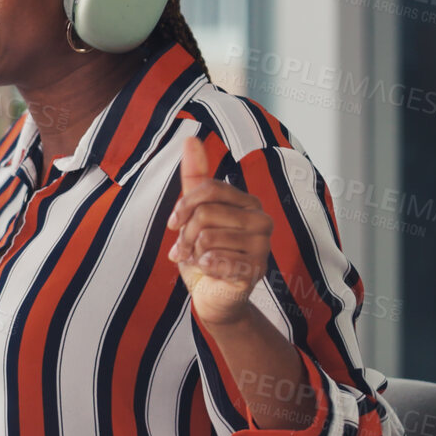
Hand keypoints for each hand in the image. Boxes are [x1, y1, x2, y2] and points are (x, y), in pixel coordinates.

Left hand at [167, 136, 273, 325]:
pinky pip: (214, 259)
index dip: (183, 205)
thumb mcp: (195, 214)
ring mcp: (262, 246)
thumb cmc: (204, 253)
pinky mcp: (255, 270)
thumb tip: (190, 139)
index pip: (209, 188)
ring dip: (192, 252)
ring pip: (207, 236)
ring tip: (198, 260)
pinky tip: (210, 271)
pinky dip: (203, 267)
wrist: (213, 297)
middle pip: (205, 213)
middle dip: (185, 234)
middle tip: (185, 249)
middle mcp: (261, 220)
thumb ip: (195, 178)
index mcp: (248, 202)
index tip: (173, 223)